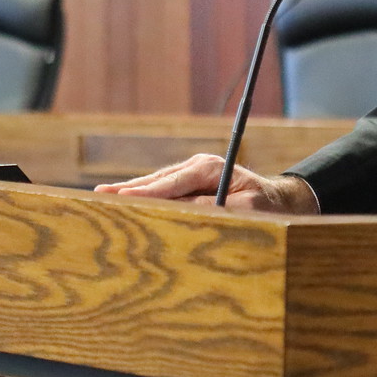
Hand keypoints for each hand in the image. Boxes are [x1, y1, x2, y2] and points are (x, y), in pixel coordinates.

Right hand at [95, 154, 320, 213]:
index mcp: (212, 168)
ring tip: (102, 197)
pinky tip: (122, 201)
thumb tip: (188, 210)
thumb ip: (218, 207)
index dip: (148, 191)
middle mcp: (198, 166)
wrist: (277, 200)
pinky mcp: (189, 183)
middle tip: (100, 195)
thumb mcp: (249, 208)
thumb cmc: (266, 206)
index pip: (174, 181)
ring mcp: (192, 173)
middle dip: (130, 189)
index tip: (124, 197)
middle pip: (159, 179)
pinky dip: (143, 195)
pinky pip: (162, 190)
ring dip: (132, 191)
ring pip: (157, 183)